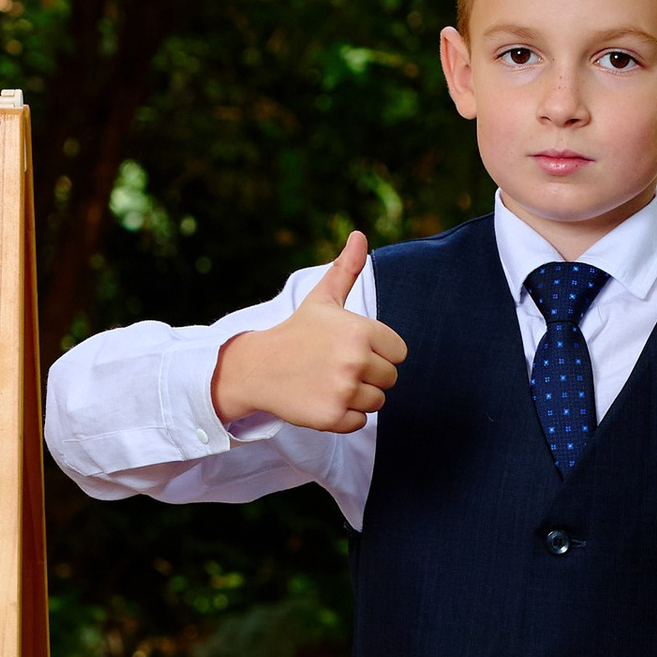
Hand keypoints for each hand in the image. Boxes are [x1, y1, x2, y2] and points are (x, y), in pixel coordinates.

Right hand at [212, 230, 407, 433]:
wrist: (258, 367)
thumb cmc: (297, 332)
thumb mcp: (323, 298)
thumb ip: (347, 269)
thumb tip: (359, 234)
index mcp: (361, 330)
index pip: (398, 352)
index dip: (377, 352)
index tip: (349, 348)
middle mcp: (355, 360)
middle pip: (390, 378)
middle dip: (367, 375)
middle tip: (335, 366)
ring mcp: (344, 389)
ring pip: (377, 401)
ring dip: (356, 396)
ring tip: (328, 382)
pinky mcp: (332, 416)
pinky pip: (358, 422)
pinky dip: (343, 416)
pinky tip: (321, 398)